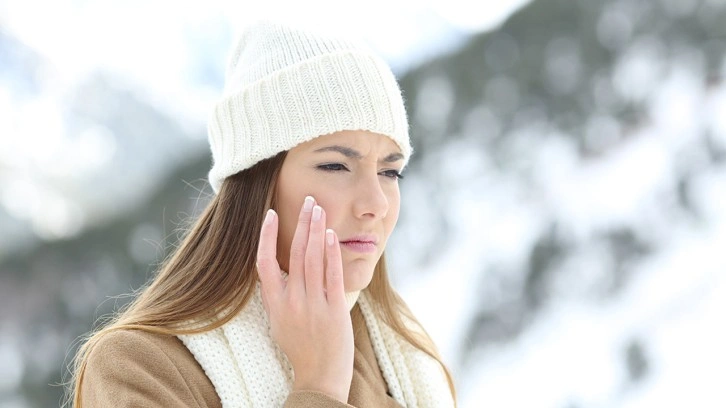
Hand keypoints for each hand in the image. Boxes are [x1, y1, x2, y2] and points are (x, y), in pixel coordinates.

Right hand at [256, 196, 353, 402]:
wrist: (320, 377)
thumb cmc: (300, 349)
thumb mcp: (280, 322)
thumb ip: (279, 296)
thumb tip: (279, 271)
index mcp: (275, 304)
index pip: (264, 262)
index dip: (266, 236)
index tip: (270, 214)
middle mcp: (292, 301)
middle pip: (294, 253)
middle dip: (301, 223)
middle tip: (307, 200)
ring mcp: (313, 305)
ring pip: (313, 259)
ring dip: (316, 230)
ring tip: (319, 208)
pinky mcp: (334, 309)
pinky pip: (332, 275)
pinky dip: (331, 253)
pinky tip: (331, 235)